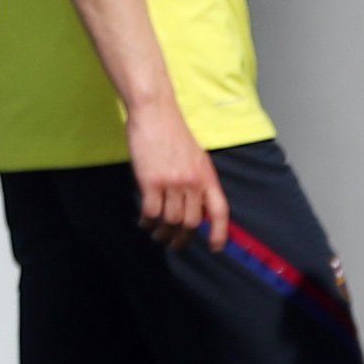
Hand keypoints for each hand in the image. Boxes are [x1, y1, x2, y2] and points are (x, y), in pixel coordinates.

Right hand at [127, 99, 225, 249]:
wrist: (156, 115)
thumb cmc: (174, 136)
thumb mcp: (197, 159)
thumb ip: (199, 182)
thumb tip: (199, 206)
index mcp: (208, 177)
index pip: (219, 211)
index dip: (220, 232)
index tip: (216, 248)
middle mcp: (193, 182)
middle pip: (192, 222)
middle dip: (183, 238)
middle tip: (173, 244)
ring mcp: (172, 182)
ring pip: (170, 220)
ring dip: (162, 232)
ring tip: (156, 233)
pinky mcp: (151, 181)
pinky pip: (151, 212)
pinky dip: (146, 221)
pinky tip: (143, 222)